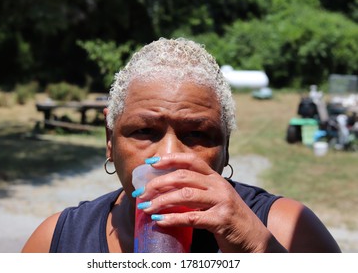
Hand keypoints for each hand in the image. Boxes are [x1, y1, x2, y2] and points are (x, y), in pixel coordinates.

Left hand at [134, 153, 285, 251]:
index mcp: (216, 179)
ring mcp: (221, 202)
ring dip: (161, 200)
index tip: (150, 162)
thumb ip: (198, 192)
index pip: (192, 160)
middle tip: (142, 192)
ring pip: (185, 195)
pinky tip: (160, 220)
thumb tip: (167, 193)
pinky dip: (172, 218)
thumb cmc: (230, 219)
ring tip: (146, 207)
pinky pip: (192, 218)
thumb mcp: (216, 199)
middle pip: (183, 176)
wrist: (255, 240)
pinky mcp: (221, 220)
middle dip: (158, 183)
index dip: (170, 159)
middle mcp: (219, 186)